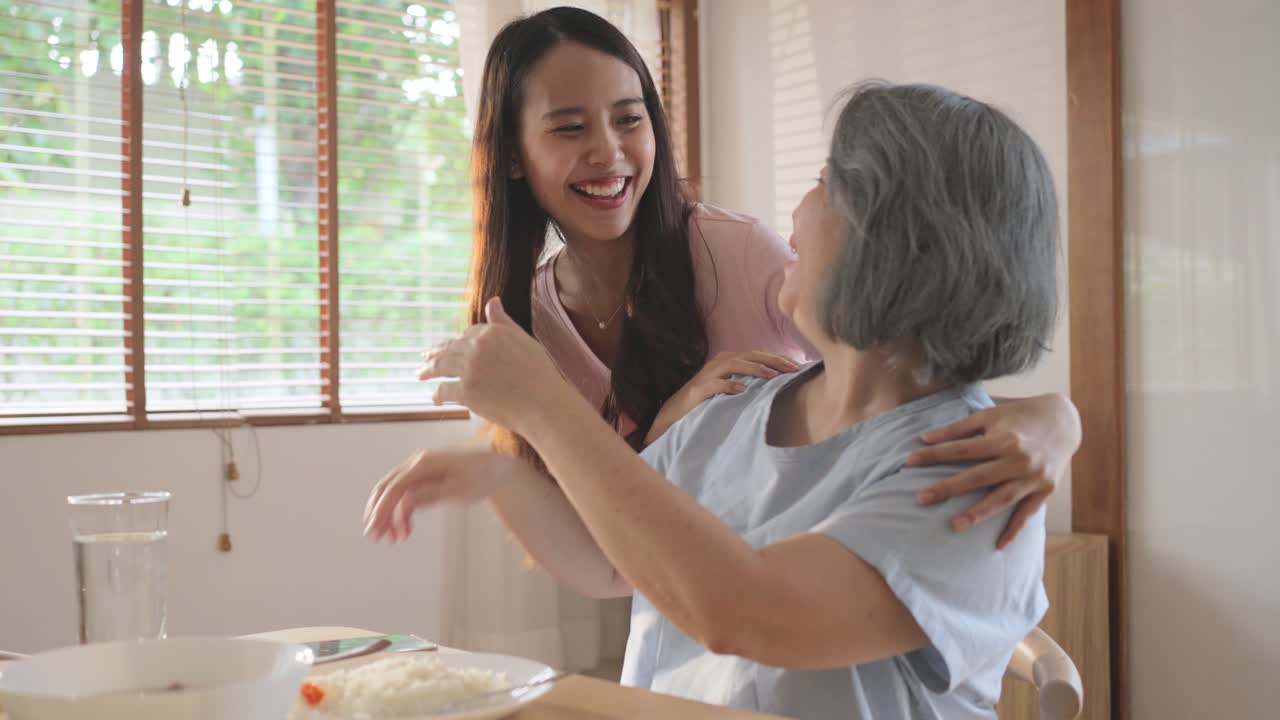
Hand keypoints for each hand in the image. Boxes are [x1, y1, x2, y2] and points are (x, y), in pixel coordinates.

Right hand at [364, 449, 516, 542]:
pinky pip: (406, 497)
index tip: (375, 528)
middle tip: (375, 536)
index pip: (395, 487)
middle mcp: (417, 464)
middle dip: (379, 513)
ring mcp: (419, 471)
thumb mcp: (460, 489)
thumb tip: (406, 499)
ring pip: (395, 495)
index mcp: (424, 463)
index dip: (382, 508)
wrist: (497, 468)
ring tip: (392, 539)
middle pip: (388, 488)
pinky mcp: (424, 480)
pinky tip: (405, 530)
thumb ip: (432, 494)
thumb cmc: (482, 476)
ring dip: (390, 517)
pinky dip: (402, 514)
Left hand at [417, 297, 566, 429]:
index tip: (449, 347)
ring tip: (421, 374)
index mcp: (492, 332)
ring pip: (441, 367)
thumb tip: (492, 301)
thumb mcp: (524, 341)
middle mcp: (478, 347)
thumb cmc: (539, 375)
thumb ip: (504, 323)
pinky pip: (444, 390)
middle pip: (450, 349)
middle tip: (425, 359)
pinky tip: (434, 398)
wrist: (544, 403)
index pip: (468, 334)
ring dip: (428, 370)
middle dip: (435, 354)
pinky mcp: (465, 391)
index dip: (457, 342)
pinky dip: (437, 395)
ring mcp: (469, 369)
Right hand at [645, 351, 799, 444]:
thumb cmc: (707, 403)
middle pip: (749, 356)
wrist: (674, 415)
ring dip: (754, 369)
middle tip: (792, 369)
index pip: (757, 355)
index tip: (797, 366)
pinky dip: (729, 386)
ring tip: (772, 376)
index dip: (777, 358)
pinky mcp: (698, 389)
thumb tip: (777, 384)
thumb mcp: (731, 390)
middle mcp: (718, 363)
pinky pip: (715, 384)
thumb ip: (748, 383)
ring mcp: (707, 375)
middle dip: (772, 361)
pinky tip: (742, 390)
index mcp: (727, 361)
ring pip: (734, 365)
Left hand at [907, 393, 1080, 548]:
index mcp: (1004, 438)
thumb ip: (958, 428)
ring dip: (978, 514)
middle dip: (948, 488)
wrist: (1064, 420)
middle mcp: (1019, 460)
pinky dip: (1014, 530)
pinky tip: (998, 546)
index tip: (909, 461)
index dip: (935, 454)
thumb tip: (925, 438)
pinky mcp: (1045, 491)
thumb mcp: (990, 415)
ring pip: (1001, 499)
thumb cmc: (1019, 415)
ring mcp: (1033, 478)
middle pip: (978, 477)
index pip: (962, 449)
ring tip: (954, 526)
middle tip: (920, 499)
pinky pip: (1027, 514)